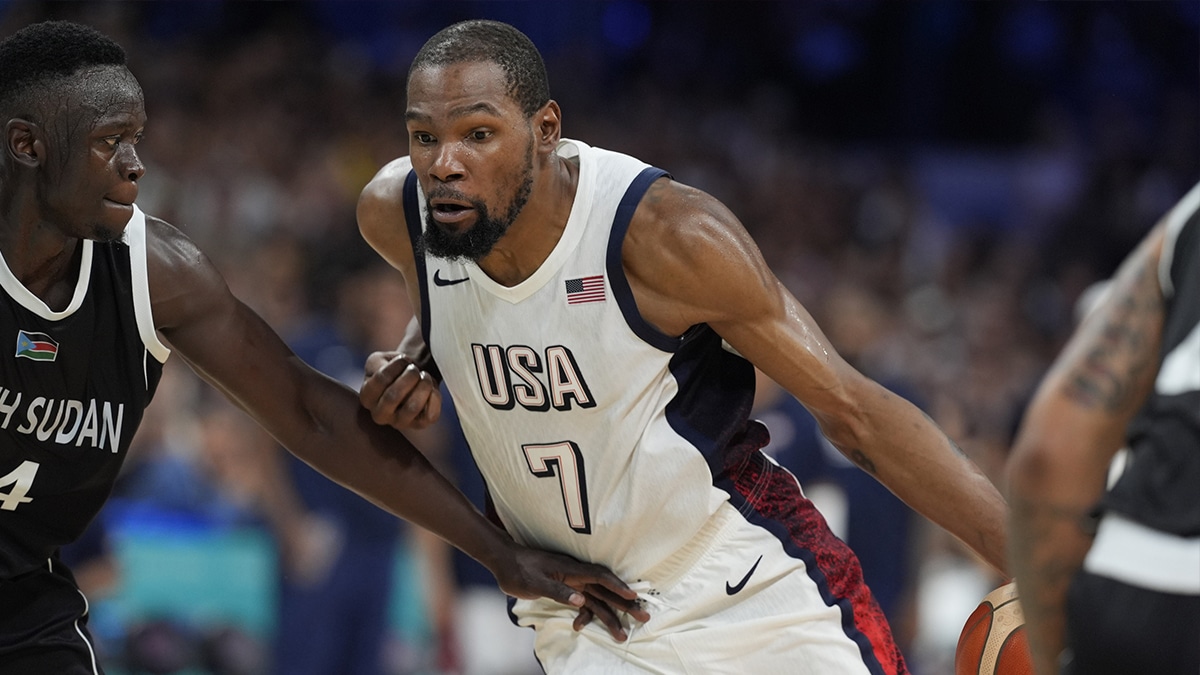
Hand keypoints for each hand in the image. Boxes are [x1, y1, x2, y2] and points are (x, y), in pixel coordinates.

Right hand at [360, 350, 441, 428]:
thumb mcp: (378, 360)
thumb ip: (379, 363)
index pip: (381, 379)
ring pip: (413, 407)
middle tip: (415, 368)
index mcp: (367, 398)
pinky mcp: (420, 425)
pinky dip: (435, 395)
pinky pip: (431, 413)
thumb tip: (400, 368)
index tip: (403, 359)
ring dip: (423, 385)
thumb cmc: (393, 369)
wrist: (412, 378)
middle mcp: (380, 415)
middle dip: (409, 376)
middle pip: (393, 396)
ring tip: (425, 376)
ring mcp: (399, 423)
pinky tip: (431, 388)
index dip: (397, 364)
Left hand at [492, 543, 649, 641]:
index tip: (633, 597)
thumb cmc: (518, 569)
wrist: (504, 561)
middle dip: (625, 604)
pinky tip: (579, 626)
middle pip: (605, 590)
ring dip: (610, 616)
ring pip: (596, 600)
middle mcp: (576, 575)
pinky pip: (582, 603)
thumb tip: (581, 600)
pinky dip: (584, 615)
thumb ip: (558, 591)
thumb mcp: (535, 582)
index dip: (617, 586)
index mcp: (571, 570)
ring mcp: (571, 582)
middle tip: (644, 616)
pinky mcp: (565, 588)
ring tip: (622, 634)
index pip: (600, 577)